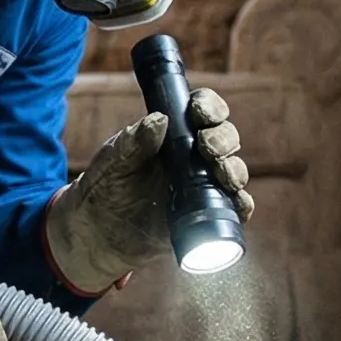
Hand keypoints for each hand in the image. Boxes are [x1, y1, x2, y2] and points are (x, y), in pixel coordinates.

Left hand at [44, 87, 252, 293]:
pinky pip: (233, 208)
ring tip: (221, 174)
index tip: (199, 112)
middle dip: (223, 139)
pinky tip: (236, 203)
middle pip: (225, 139)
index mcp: (173, 134)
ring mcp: (202, 186)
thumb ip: (133, 142)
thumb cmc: (104, 188)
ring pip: (234, 171)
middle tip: (207, 146)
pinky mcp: (206, 215)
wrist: (98, 233)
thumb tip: (158, 119)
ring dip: (234, 169)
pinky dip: (241, 205)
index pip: (203, 112)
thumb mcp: (113, 162)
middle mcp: (194, 157)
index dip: (209, 108)